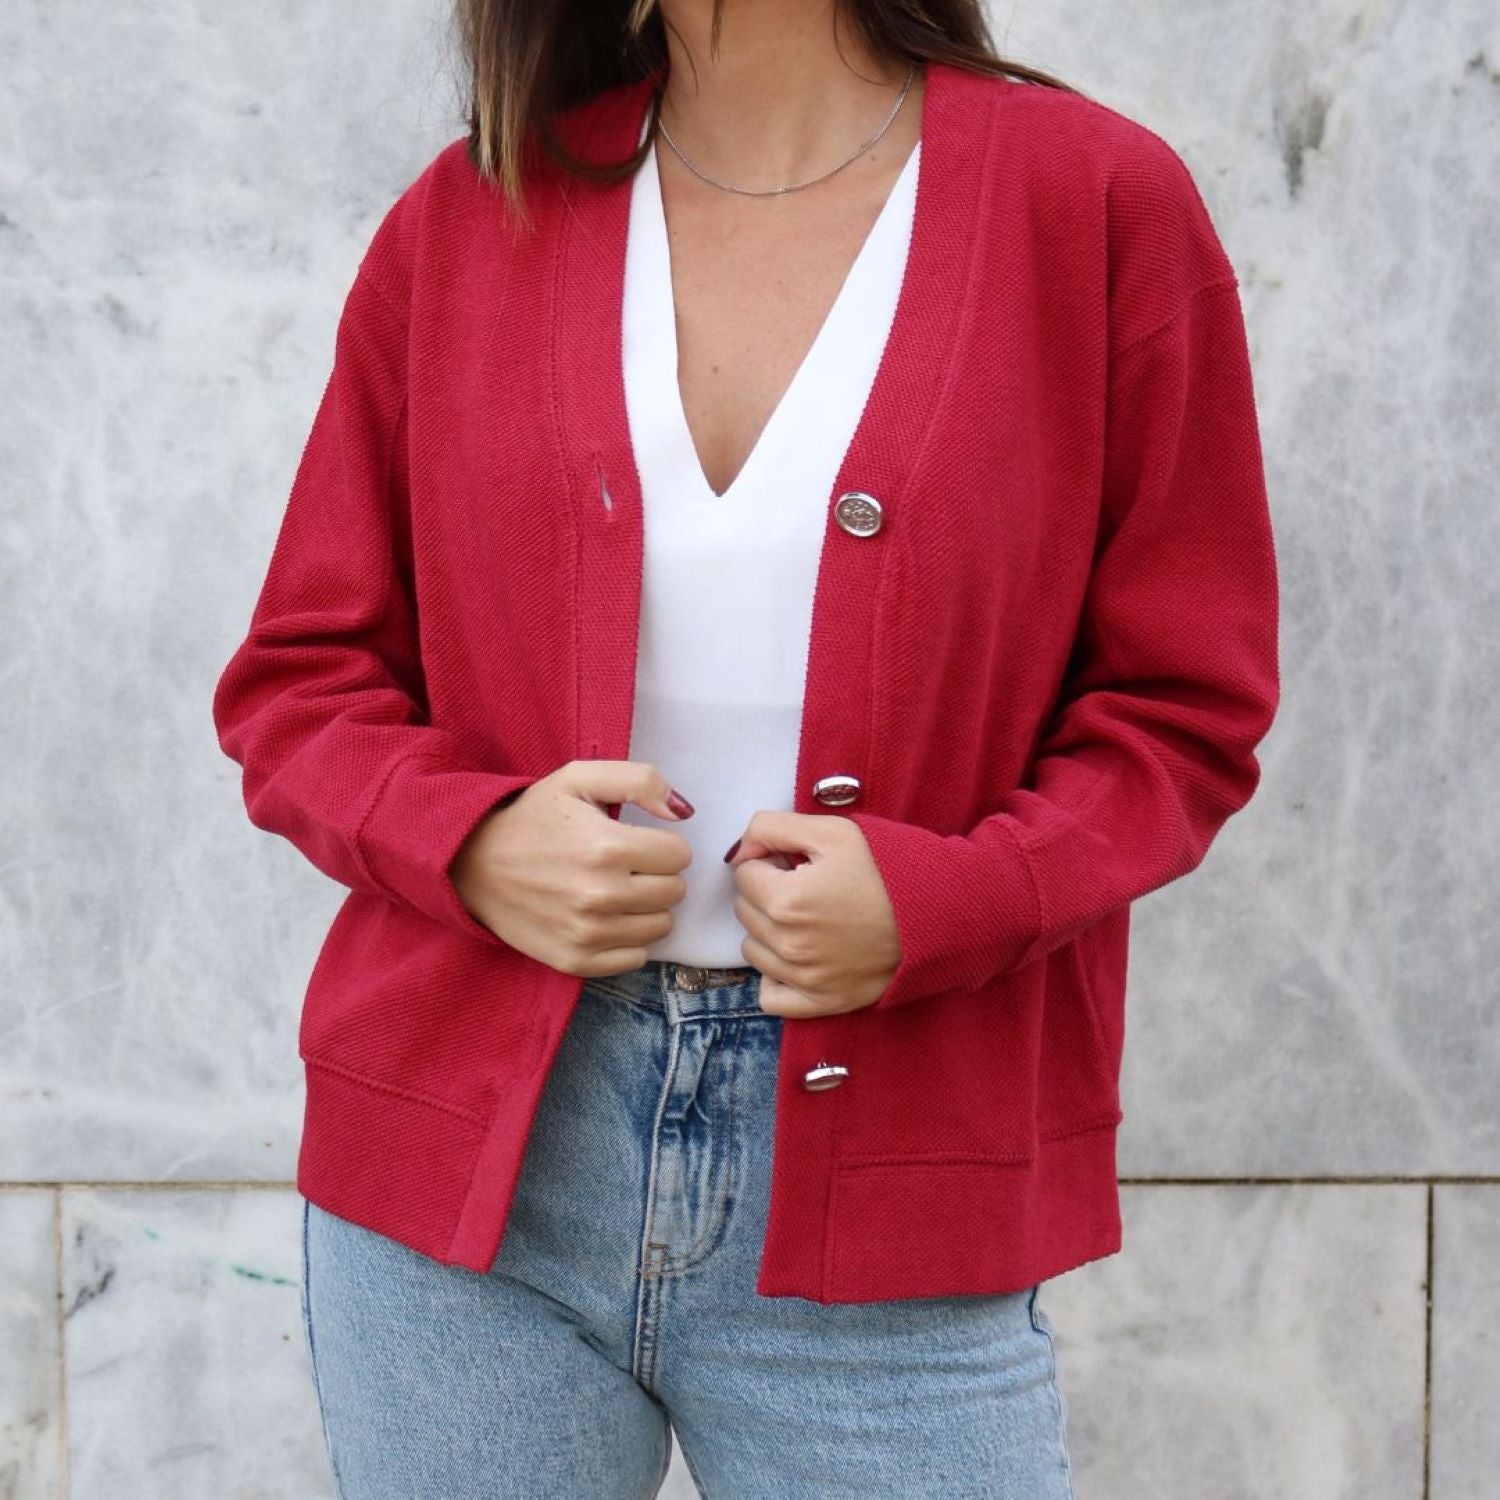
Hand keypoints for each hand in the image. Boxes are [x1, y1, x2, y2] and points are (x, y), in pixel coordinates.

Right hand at [448, 760, 692, 976]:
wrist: (472, 863)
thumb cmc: (533, 817)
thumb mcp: (580, 778)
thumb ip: (640, 780)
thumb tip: (683, 813)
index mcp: (608, 847)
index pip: (680, 855)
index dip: (662, 845)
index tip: (637, 842)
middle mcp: (600, 895)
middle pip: (675, 892)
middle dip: (658, 875)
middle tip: (626, 867)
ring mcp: (587, 933)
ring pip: (661, 927)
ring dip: (646, 908)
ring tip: (615, 891)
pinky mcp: (575, 961)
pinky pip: (635, 958)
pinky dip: (628, 940)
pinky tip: (605, 918)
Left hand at [724, 811, 901, 1016]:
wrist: (941, 913)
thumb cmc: (890, 868)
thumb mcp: (833, 831)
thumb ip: (773, 828)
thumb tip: (740, 849)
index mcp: (786, 900)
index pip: (744, 873)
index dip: (771, 860)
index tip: (799, 861)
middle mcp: (789, 944)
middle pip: (746, 910)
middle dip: (769, 892)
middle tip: (809, 885)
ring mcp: (805, 978)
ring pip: (753, 950)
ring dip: (770, 931)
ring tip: (811, 917)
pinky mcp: (822, 1002)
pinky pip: (771, 996)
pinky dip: (776, 977)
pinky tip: (800, 956)